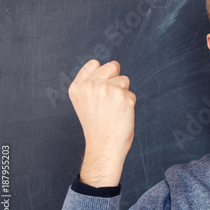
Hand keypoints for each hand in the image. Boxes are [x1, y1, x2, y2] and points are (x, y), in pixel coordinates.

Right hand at [69, 60, 135, 186]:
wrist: (103, 146)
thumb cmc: (96, 125)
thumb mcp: (82, 101)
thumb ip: (88, 81)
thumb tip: (103, 63)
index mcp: (78, 86)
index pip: (95, 64)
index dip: (102, 75)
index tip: (99, 91)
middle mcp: (92, 86)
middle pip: (113, 67)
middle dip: (115, 80)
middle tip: (108, 101)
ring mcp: (108, 90)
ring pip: (124, 80)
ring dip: (123, 93)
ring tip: (113, 110)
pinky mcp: (124, 98)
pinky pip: (131, 94)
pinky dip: (129, 104)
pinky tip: (120, 115)